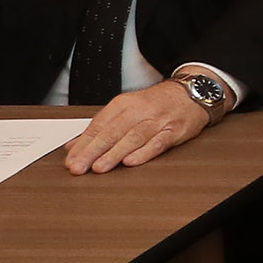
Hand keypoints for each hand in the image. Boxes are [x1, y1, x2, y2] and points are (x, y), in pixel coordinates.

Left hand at [64, 82, 215, 173]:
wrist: (191, 94)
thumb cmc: (156, 104)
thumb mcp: (125, 109)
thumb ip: (100, 128)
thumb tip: (74, 146)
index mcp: (124, 103)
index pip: (99, 124)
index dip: (84, 144)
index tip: (71, 159)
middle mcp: (140, 110)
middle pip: (113, 132)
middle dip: (93, 151)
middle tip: (79, 167)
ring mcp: (158, 120)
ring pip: (133, 138)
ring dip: (115, 154)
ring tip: (99, 167)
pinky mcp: (175, 130)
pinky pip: (158, 142)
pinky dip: (144, 152)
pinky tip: (131, 162)